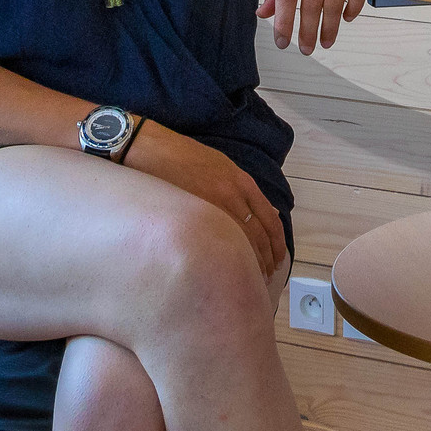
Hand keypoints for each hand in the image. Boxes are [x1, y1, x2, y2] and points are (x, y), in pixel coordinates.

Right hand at [124, 121, 287, 278]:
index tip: (279, 258)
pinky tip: (227, 272)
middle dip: (267, 258)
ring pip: (240, 243)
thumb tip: (263, 213)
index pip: (270, 219)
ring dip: (250, 264)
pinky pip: (215, 243)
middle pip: (259, 235)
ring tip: (251, 279)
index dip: (277, 243)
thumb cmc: (184, 157)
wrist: (152, 150)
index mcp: (242, 182)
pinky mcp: (191, 216)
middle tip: (267, 275)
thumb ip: (242, 190)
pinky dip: (226, 260)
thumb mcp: (222, 167)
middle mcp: (232, 194)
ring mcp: (212, 206)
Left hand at [257, 0, 384, 54]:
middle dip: (307, 30)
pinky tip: (346, 19)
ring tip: (326, 41)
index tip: (282, 41)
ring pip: (335, 0)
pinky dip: (352, 9)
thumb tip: (263, 14)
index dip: (283, 20)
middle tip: (306, 49)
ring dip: (329, 26)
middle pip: (312, 0)